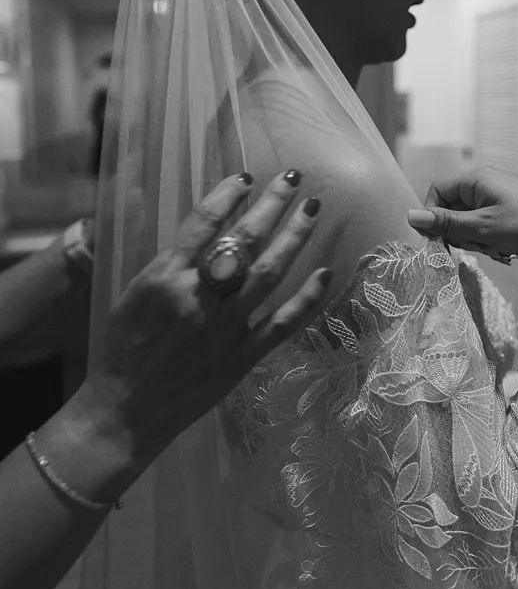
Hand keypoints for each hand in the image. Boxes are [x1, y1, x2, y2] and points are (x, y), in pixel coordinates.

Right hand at [75, 170, 330, 474]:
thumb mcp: (132, 293)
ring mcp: (223, 328)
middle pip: (244, 241)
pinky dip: (306, 299)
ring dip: (294, 239)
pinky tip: (325, 273)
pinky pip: (282, 323)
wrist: (124, 411)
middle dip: (272, 205)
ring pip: (268, 274)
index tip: (247, 177)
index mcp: (164, 277)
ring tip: (312, 210)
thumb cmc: (121, 350)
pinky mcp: (241, 357)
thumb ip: (169, 263)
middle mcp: (198, 297)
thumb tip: (206, 230)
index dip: (228, 195)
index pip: (203, 223)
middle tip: (294, 178)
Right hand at [407, 165, 517, 258]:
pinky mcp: (511, 211)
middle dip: (461, 232)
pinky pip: (487, 226)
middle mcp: (486, 183)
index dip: (434, 216)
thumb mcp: (481, 228)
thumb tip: (410, 216)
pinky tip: (507, 250)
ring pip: (470, 221)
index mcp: (476, 179)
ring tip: (498, 248)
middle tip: (479, 245)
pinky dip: (492, 240)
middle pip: (453, 209)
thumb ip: (445, 223)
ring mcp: (499, 196)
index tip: (441, 239)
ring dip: (477, 240)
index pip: (437, 192)